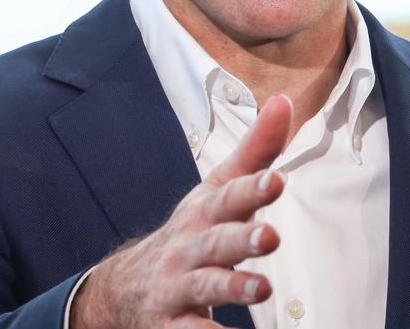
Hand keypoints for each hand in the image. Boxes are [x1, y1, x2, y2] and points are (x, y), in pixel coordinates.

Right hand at [70, 94, 292, 328]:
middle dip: (242, 238)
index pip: (228, 196)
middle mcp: (190, 247)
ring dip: (233, 287)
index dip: (250, 187)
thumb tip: (285, 103)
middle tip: (270, 236)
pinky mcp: (172, 325)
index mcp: (204, 213)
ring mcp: (179, 286)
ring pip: (206, 286)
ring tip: (261, 289)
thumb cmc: (189, 233)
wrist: (125, 287)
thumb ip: (256, 152)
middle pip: (216, 241)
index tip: (275, 179)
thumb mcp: (216, 190)